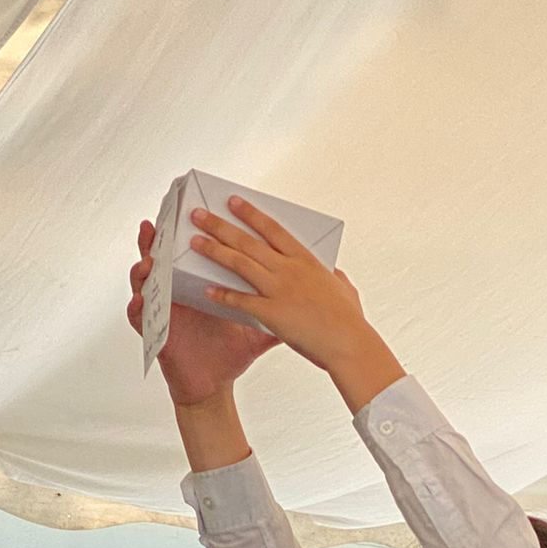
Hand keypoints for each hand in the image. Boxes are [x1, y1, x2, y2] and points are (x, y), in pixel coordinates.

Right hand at [127, 219, 282, 405]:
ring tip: (148, 254)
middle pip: (173, 256)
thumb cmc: (231, 356)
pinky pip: (139, 315)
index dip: (201, 231)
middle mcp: (181, 291)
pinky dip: (135, 305)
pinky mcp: (155, 330)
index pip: (201, 251)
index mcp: (203, 285)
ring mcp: (166, 309)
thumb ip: (277, 308)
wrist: (214, 387)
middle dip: (169, 237)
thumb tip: (308, 295)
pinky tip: (138, 296)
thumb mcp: (257, 328)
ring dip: (145, 264)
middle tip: (170, 216)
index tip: (203, 208)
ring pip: (149, 279)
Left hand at [186, 199, 403, 403]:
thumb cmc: (351, 321)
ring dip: (214, 251)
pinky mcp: (272, 313)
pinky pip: (241, 300)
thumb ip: (336, 277)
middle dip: (220, 225)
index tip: (233, 202)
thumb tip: (335, 272)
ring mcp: (280, 290)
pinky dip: (223, 295)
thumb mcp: (346, 289)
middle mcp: (290, 270)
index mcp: (307, 261)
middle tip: (198, 215)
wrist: (350, 345)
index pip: (272, 229)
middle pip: (248, 241)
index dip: (250, 214)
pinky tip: (207, 290)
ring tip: (195, 242)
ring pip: (240, 264)